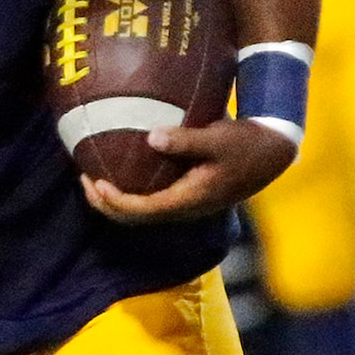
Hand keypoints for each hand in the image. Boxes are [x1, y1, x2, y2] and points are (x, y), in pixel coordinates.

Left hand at [81, 118, 298, 224]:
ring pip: (140, 213)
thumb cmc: (245, 143)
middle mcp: (184, 209)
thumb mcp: (218, 138)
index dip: (114, 201)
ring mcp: (185, 206)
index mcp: (188, 200)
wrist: (272, 153)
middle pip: (134, 218)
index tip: (93, 182)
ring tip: (92, 178)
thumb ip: (186, 140)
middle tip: (82, 180)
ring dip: (114, 201)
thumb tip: (151, 137)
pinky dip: (129, 193)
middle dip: (105, 204)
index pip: (141, 210)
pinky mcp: (186, 196)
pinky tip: (119, 172)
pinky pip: (150, 201)